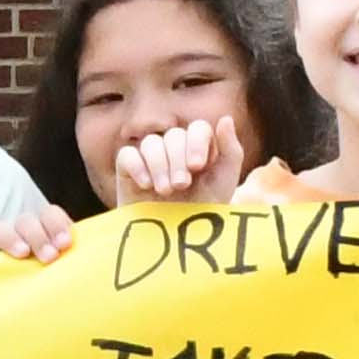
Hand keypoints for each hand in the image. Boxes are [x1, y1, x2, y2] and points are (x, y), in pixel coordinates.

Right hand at [109, 117, 230, 202]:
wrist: (176, 240)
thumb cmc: (203, 211)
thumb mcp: (224, 183)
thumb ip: (231, 151)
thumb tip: (225, 118)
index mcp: (199, 148)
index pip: (198, 128)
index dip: (197, 143)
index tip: (197, 167)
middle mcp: (174, 149)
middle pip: (174, 135)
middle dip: (178, 160)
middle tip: (181, 186)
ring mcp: (150, 159)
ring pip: (151, 143)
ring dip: (159, 165)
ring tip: (165, 191)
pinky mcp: (128, 171)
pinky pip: (127, 155)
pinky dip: (137, 167)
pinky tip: (146, 185)